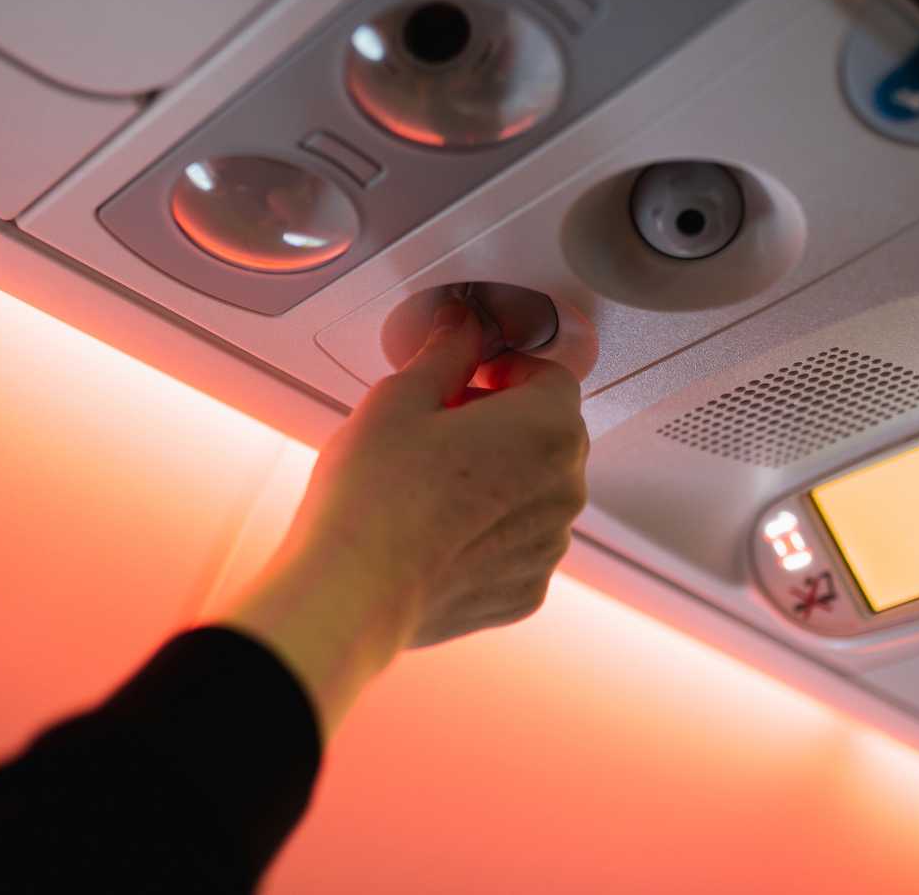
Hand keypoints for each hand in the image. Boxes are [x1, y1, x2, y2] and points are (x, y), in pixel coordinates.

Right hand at [222, 300, 588, 731]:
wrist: (353, 591)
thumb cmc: (376, 497)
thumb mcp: (402, 397)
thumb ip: (446, 351)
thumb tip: (462, 326)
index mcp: (548, 429)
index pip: (550, 376)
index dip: (503, 370)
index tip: (467, 378)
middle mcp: (565, 490)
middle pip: (548, 434)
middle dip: (502, 421)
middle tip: (440, 425)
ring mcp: (548, 547)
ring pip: (535, 492)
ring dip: (499, 476)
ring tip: (432, 481)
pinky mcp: (525, 592)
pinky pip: (519, 544)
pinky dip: (490, 531)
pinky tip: (437, 527)